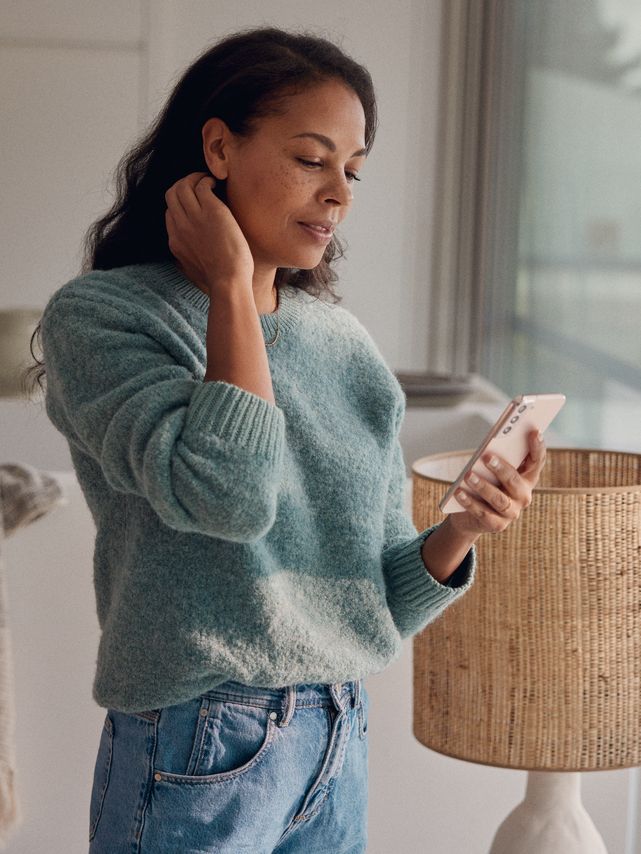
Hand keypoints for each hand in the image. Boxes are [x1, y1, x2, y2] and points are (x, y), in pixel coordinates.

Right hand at [164, 172, 254, 295]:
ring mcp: (194, 218)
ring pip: (182, 185)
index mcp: (175, 241)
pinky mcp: (211, 211)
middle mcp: (180, 227)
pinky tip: (217, 185)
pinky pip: (201, 185)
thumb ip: (189, 259)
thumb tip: (192, 258)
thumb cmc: (219, 281)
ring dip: (195, 178)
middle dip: (183, 184)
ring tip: (209, 181)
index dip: (180, 204)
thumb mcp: (194, 271)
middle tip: (199, 184)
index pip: (169, 212)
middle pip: (171, 194)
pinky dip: (207, 180)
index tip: (194, 203)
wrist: (228, 282)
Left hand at [447, 430, 546, 537]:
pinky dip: (469, 502)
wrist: (471, 515)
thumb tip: (489, 444)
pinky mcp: (497, 525)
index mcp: (527, 478)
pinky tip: (458, 492)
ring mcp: (512, 512)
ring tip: (468, 475)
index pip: (537, 461)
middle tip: (487, 456)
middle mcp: (524, 496)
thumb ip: (497, 457)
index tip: (534, 431)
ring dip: (483, 486)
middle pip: (515, 481)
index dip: (538, 447)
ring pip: (499, 499)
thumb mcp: (492, 470)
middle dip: (501, 468)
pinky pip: (482, 513)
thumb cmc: (485, 483)